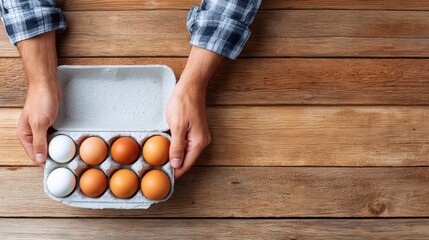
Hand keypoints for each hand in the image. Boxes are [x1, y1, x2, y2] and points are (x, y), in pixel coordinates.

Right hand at [16, 31, 58, 166]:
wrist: (47, 83)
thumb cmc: (40, 100)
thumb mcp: (40, 124)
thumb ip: (39, 142)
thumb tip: (39, 159)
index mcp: (24, 135)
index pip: (34, 155)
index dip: (44, 163)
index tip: (56, 169)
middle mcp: (31, 133)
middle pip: (42, 150)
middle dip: (52, 156)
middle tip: (65, 164)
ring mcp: (41, 128)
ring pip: (50, 143)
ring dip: (58, 148)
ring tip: (69, 156)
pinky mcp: (50, 123)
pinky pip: (56, 135)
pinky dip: (61, 139)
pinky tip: (69, 143)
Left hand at [166, 80, 210, 178]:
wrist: (191, 87)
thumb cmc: (184, 103)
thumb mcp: (177, 126)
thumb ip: (177, 147)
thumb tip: (175, 164)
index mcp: (198, 143)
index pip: (186, 165)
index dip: (174, 172)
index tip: (162, 177)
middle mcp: (201, 142)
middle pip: (186, 160)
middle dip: (173, 165)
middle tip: (157, 169)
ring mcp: (198, 137)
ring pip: (185, 153)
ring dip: (173, 156)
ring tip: (159, 160)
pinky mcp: (194, 131)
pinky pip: (184, 145)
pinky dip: (175, 148)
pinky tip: (165, 147)